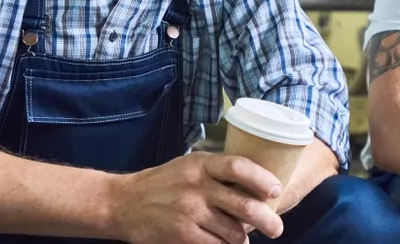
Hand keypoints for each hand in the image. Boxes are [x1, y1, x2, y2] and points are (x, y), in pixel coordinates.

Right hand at [109, 151, 283, 243]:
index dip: (263, 179)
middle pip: (245, 205)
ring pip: (234, 232)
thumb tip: (255, 181)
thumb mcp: (188, 166)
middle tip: (276, 228)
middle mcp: (197, 187)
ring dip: (243, 238)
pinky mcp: (183, 235)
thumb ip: (217, 171)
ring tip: (243, 237)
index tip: (276, 190)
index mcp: (201, 164)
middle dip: (268, 221)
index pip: (240, 167)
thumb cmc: (162, 183)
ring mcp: (190, 212)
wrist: (123, 203)